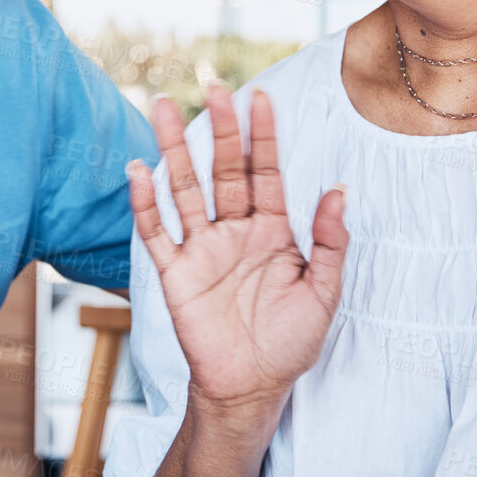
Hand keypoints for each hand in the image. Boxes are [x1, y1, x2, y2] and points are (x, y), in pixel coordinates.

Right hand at [127, 86, 347, 411]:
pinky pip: (157, 232)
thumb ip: (330, 242)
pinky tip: (138, 171)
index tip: (261, 96)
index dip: (264, 136)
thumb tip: (338, 189)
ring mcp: (202, 249)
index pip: (267, 172)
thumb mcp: (324, 293)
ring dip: (173, 149)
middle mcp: (235, 231)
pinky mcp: (176, 273)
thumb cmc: (290, 343)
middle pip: (224, 170)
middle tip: (213, 88)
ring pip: (185, 188)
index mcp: (273, 231)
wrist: (251, 389)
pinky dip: (144, 202)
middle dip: (220, 130)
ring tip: (162, 108)